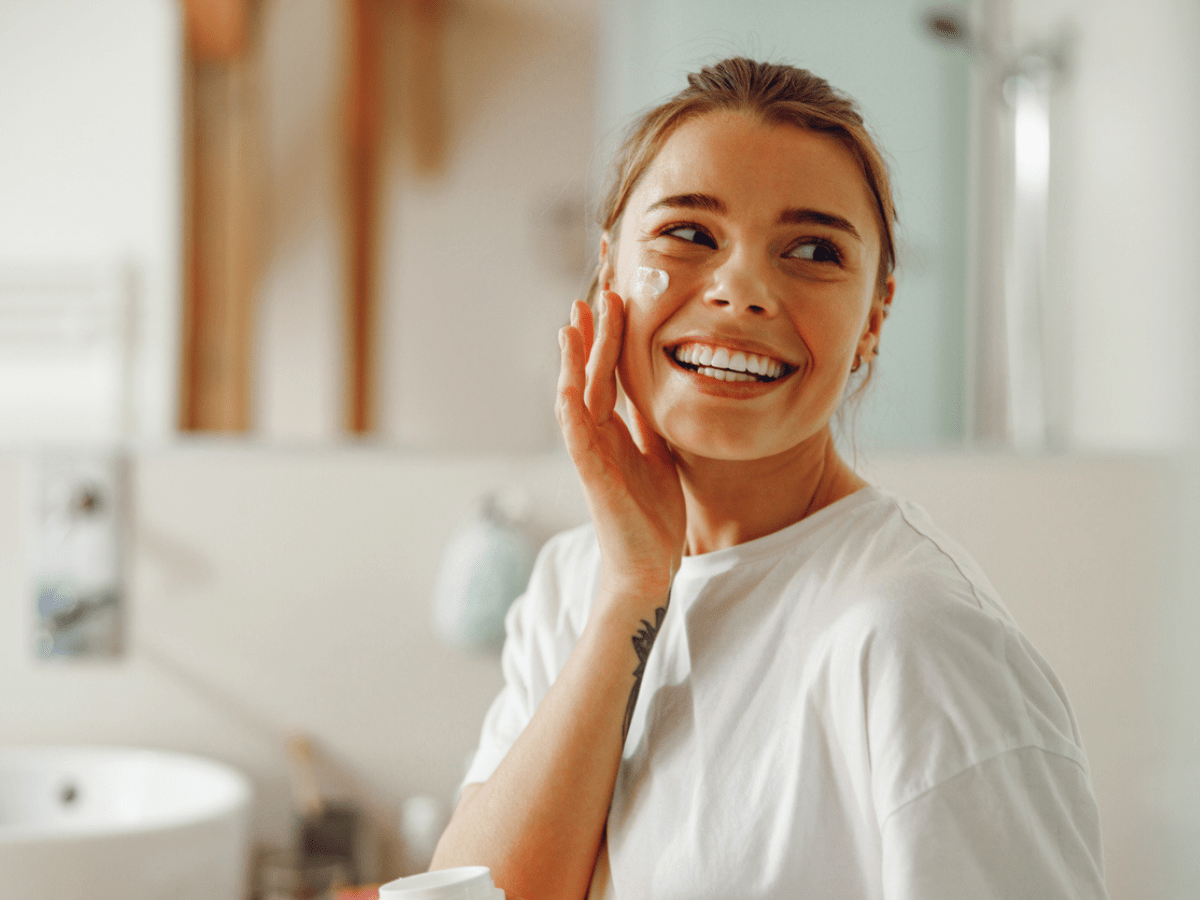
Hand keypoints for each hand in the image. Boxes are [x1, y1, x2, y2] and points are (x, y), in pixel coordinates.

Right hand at [556, 292, 685, 599]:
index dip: (609, 340)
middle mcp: (598, 436)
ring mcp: (591, 454)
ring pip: (577, 398)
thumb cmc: (652, 515)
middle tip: (593, 295)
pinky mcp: (591, 476)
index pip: (609, 376)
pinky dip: (570, 409)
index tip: (614, 303)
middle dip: (592, 336)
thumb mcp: (659, 458)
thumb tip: (654, 397)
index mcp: (616, 431)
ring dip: (574, 362)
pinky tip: (567, 384)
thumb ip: (650, 427)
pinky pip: (576, 437)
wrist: (649, 564)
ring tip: (572, 326)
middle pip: (591, 376)